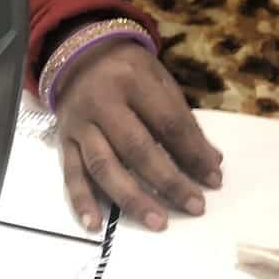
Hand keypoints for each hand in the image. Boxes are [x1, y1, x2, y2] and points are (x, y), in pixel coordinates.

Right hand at [53, 39, 222, 233]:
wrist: (80, 53)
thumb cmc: (129, 69)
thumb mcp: (159, 79)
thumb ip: (182, 119)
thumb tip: (211, 162)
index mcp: (133, 80)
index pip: (168, 122)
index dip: (193, 153)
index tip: (214, 180)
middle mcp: (103, 102)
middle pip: (137, 148)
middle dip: (168, 181)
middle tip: (195, 206)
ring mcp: (80, 124)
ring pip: (104, 166)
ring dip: (131, 198)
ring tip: (158, 222)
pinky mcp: (64, 141)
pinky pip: (71, 174)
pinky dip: (82, 201)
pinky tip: (96, 225)